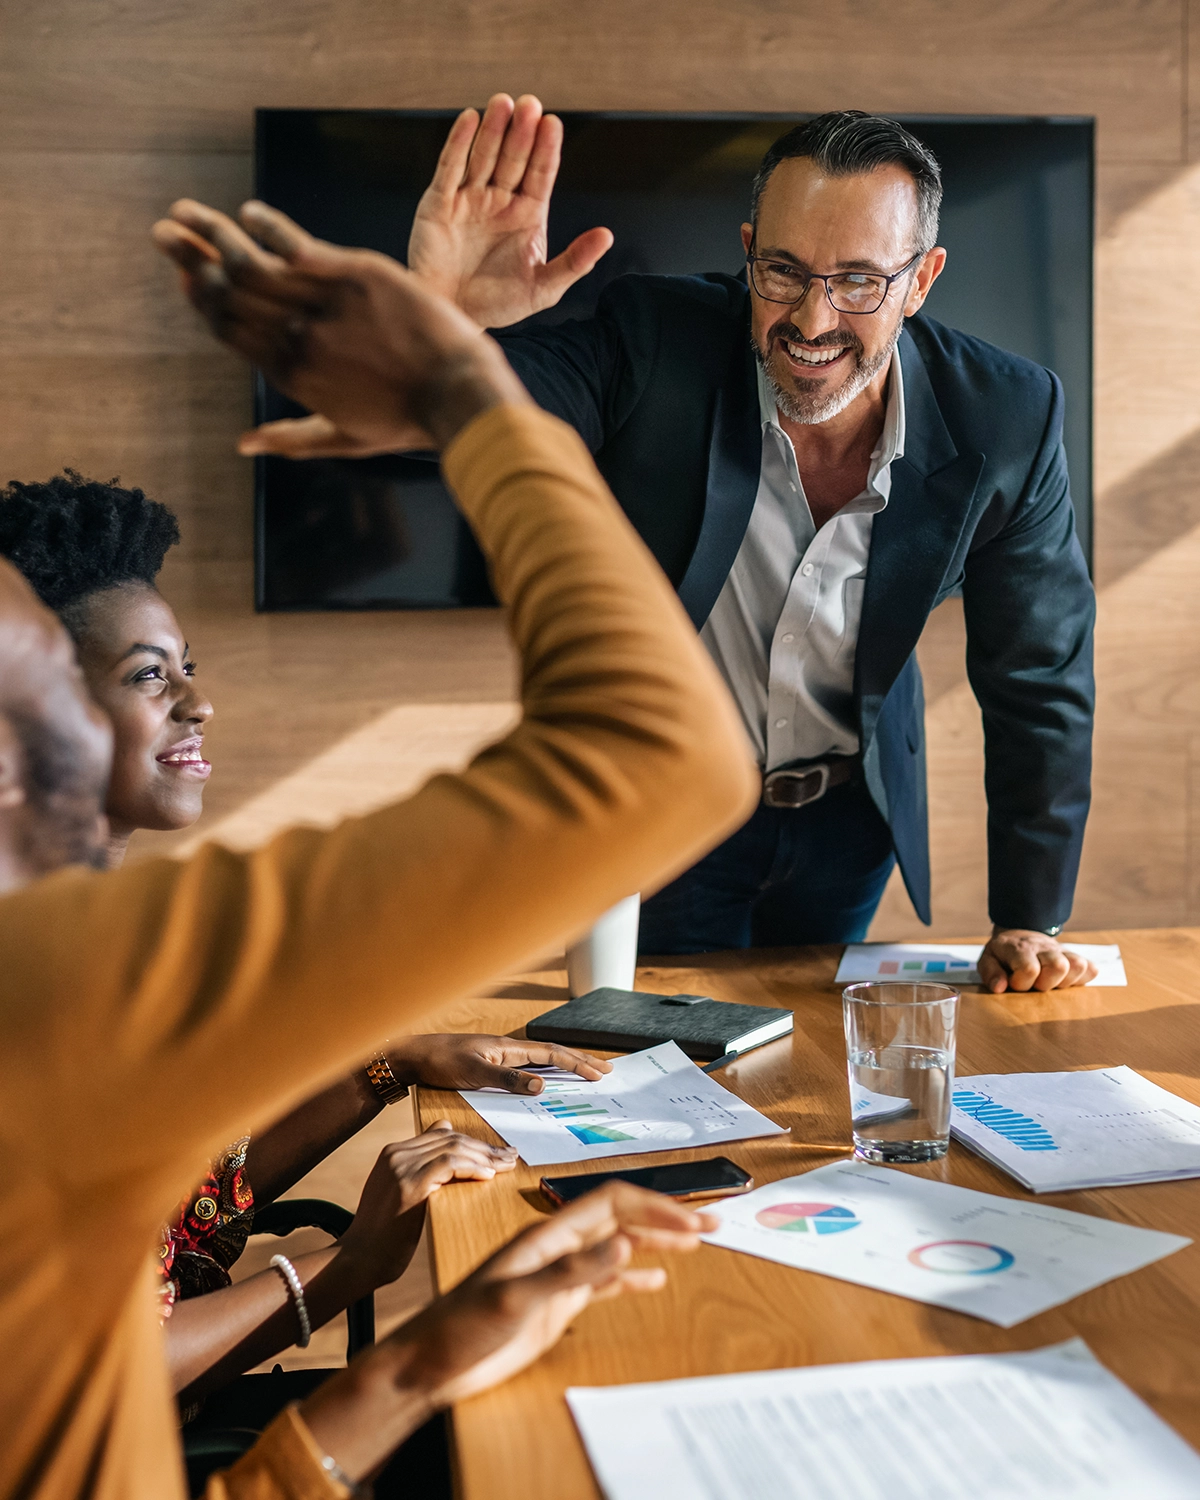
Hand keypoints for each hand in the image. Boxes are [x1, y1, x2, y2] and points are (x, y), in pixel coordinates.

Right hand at [151, 198, 530, 455]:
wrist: (456, 393)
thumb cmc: (407, 420)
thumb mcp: (345, 439)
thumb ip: (290, 439)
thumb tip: (243, 445)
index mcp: (289, 373)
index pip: (230, 330)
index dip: (201, 300)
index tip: (183, 276)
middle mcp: (295, 336)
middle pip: (229, 292)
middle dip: (189, 259)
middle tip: (162, 232)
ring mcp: (322, 303)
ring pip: (251, 263)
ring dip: (212, 234)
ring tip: (184, 211)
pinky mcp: (353, 275)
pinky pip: (296, 245)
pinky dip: (267, 227)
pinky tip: (248, 212)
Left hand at [300, 1183, 713, 1478]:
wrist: (429, 1363)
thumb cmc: (463, 1326)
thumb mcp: (517, 1297)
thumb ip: (572, 1272)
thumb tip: (627, 1245)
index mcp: (548, 1235)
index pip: (612, 1204)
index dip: (654, 1207)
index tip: (692, 1222)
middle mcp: (557, 1246)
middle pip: (622, 1218)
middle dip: (665, 1217)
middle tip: (711, 1224)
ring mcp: (558, 1273)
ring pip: (617, 1245)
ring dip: (655, 1241)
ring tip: (695, 1242)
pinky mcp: (555, 1302)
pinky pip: (604, 1280)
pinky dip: (633, 1276)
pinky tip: (656, 1281)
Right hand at [337, 1122, 517, 1287]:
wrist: (358, 1260)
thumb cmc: (384, 1236)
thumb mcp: (401, 1196)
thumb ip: (421, 1172)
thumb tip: (447, 1151)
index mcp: (394, 1152)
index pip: (443, 1136)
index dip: (475, 1142)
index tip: (499, 1153)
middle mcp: (396, 1153)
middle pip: (452, 1139)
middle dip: (486, 1148)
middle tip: (511, 1156)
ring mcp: (400, 1166)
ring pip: (453, 1148)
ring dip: (485, 1157)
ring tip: (506, 1166)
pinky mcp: (408, 1184)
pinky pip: (448, 1165)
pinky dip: (472, 1167)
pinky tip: (488, 1176)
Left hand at [388, 1033, 612, 1093]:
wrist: (412, 1056)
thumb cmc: (439, 1062)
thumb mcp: (473, 1073)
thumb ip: (508, 1080)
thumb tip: (543, 1086)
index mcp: (508, 1047)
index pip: (551, 1054)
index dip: (577, 1064)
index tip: (599, 1074)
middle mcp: (508, 1048)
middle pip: (553, 1052)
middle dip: (581, 1060)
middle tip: (606, 1069)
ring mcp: (500, 1053)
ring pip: (542, 1057)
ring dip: (566, 1063)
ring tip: (586, 1069)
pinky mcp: (491, 1061)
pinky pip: (528, 1063)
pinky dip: (546, 1068)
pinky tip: (548, 1076)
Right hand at [408, 93, 612, 327]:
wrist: (454, 318)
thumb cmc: (498, 304)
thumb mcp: (543, 288)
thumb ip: (575, 261)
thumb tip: (608, 235)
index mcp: (526, 215)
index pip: (540, 175)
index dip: (546, 149)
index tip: (552, 124)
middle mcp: (499, 201)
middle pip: (513, 159)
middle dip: (521, 132)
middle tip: (530, 104)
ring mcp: (469, 199)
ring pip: (483, 157)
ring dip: (493, 130)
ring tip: (503, 102)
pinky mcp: (439, 204)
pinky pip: (449, 168)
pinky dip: (458, 144)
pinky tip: (470, 119)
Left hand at [978, 929, 1097, 992]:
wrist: (1020, 935)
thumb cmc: (1004, 955)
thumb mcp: (988, 960)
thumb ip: (991, 973)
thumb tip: (1000, 987)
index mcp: (1020, 948)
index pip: (1030, 969)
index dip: (1022, 982)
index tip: (1015, 983)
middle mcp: (1044, 947)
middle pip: (1059, 966)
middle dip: (1047, 983)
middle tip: (1036, 984)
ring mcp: (1062, 952)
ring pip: (1078, 966)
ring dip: (1066, 981)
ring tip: (1051, 983)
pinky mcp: (1076, 957)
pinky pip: (1091, 969)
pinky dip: (1081, 979)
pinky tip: (1065, 982)